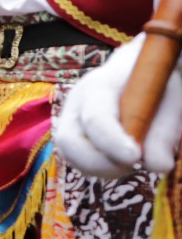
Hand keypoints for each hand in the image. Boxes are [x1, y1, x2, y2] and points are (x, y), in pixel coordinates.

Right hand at [55, 35, 181, 177]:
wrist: (137, 70)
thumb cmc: (155, 83)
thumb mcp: (168, 99)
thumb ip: (163, 131)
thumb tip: (158, 166)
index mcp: (99, 85)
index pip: (95, 118)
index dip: (112, 142)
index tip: (135, 157)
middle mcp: (76, 103)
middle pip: (69, 142)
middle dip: (100, 163)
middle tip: (133, 165)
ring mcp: (69, 119)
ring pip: (72, 156)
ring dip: (103, 168)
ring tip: (132, 160)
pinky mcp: (73, 134)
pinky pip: (78, 160)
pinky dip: (101, 167)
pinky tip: (122, 158)